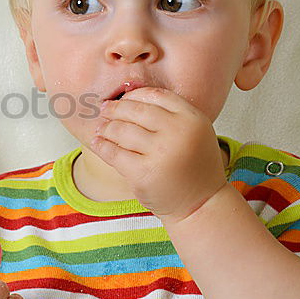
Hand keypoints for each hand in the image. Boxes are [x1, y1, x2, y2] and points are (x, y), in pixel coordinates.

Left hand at [89, 86, 227, 224]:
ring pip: (121, 130)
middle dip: (115, 108)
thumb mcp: (195, 132)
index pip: (155, 95)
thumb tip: (129, 97)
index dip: (134, 95)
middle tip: (105, 109)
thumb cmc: (193, 166)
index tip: (123, 98)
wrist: (201, 203)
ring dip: (106, 128)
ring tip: (101, 128)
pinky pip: (114, 153)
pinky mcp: (143, 173)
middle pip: (135, 110)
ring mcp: (160, 153)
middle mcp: (177, 132)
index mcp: (192, 118)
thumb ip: (171, 115)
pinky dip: (102, 146)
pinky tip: (97, 143)